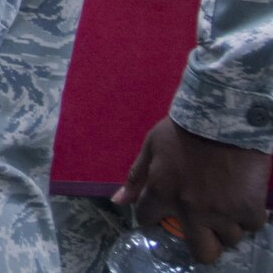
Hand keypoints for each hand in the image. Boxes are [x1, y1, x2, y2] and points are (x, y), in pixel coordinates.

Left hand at [116, 118, 270, 261]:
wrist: (223, 117)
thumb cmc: (184, 129)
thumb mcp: (152, 146)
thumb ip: (137, 177)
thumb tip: (118, 202)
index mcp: (162, 192)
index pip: (149, 219)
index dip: (155, 216)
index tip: (164, 212)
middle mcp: (191, 208)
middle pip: (202, 251)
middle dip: (203, 241)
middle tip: (205, 227)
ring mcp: (222, 212)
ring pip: (229, 238)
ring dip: (227, 225)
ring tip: (224, 203)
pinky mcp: (249, 209)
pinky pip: (251, 225)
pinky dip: (248, 214)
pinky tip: (241, 196)